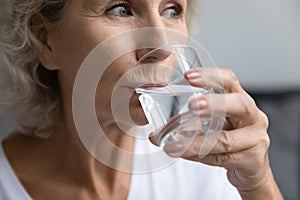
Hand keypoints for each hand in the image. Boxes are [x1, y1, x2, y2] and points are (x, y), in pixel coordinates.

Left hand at [161, 68, 282, 198]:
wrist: (250, 167)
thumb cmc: (229, 139)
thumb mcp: (212, 126)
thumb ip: (188, 126)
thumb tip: (155, 134)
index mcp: (240, 101)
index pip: (229, 81)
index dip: (211, 76)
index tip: (188, 76)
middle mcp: (253, 116)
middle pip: (239, 104)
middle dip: (214, 103)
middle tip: (192, 106)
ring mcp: (256, 138)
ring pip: (226, 140)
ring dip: (196, 143)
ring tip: (174, 146)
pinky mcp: (253, 160)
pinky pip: (223, 158)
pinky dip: (202, 157)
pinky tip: (186, 155)